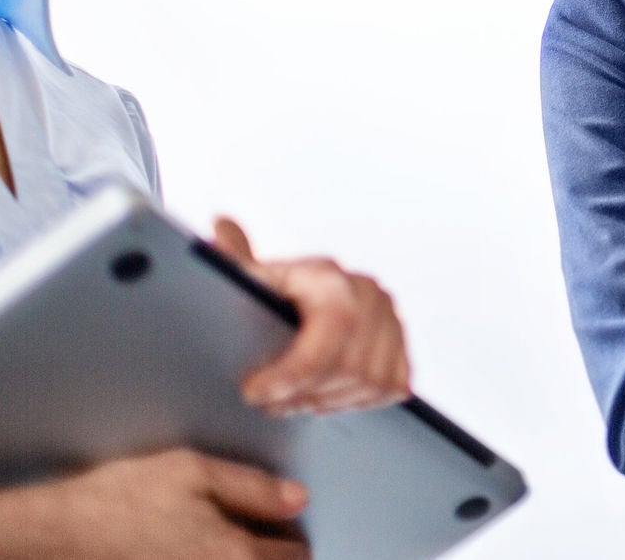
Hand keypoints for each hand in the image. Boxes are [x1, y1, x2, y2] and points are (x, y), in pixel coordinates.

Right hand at [0, 449, 308, 559]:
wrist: (62, 531)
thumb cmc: (123, 498)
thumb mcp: (194, 471)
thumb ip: (253, 486)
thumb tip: (297, 499)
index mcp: (234, 554)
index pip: (296, 554)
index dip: (294, 532)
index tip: (285, 520)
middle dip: (278, 555)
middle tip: (268, 533)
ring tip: (236, 541)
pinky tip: (203, 547)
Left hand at [212, 218, 410, 413]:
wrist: (305, 307)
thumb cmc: (270, 297)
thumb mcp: (247, 280)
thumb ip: (233, 260)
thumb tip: (221, 223)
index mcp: (333, 277)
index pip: (334, 327)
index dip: (296, 369)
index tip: (253, 390)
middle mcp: (372, 295)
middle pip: (351, 365)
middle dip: (302, 392)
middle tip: (268, 401)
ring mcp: (393, 323)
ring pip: (370, 383)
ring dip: (325, 401)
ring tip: (290, 400)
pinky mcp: (403, 350)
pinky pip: (390, 388)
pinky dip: (355, 401)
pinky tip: (323, 395)